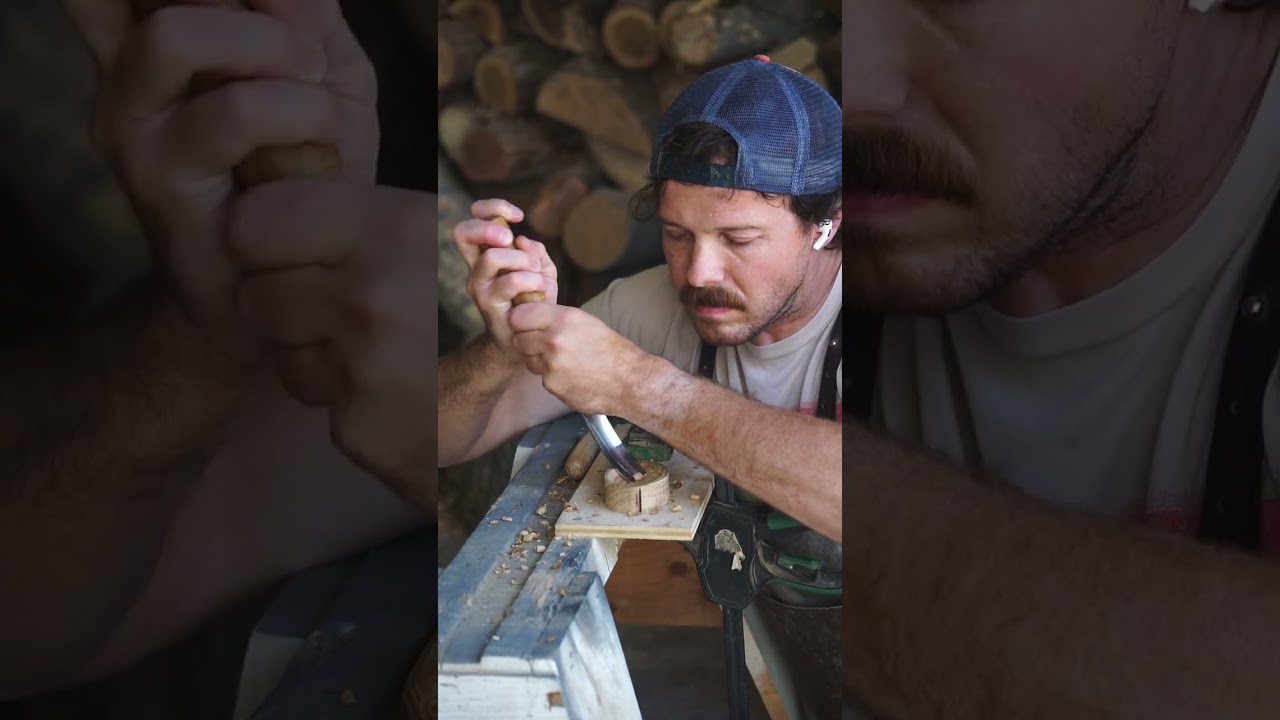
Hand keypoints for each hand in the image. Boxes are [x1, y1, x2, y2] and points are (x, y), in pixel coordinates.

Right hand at [61, 0, 378, 362]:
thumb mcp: (322, 74)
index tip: (279, 17)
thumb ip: (303, 11)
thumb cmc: (307, 170)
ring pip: (179, 34)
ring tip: (317, 100)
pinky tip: (322, 146)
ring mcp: (130, 125)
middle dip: (260, 9)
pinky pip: (234, 112)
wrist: (291, 286)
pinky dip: (301, 114)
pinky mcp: (159, 181)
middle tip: (306, 54)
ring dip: (278, 54)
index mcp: (154, 35)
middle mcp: (124, 71)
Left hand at [227, 180, 435, 504]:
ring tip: (348, 339)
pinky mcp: (359, 412)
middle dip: (274, 298)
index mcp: (394, 228)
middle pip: (252, 288)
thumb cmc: (434, 297)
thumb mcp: (409, 230)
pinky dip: (320, 381)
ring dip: (295, 343)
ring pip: (271, 343)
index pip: (254, 221)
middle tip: (322, 304)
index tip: (287, 251)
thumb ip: (340, 208)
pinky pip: (298, 382)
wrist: (484, 389)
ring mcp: (366, 358)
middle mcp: (378, 290)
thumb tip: (249, 171)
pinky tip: (361, 377)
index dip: (260, 239)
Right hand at [451, 199, 558, 358]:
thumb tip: (524, 241)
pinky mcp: (490, 306)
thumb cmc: (535, 302)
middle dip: (490, 226)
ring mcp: (480, 287)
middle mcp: (476, 268)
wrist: (531, 339)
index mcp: (486, 254)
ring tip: (536, 273)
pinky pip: (509, 283)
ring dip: (521, 260)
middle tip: (510, 239)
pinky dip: (531, 280)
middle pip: (462, 232)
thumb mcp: (542, 272)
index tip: (518, 216)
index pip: (474, 218)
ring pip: (491, 257)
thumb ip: (537, 252)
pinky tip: (541, 289)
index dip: (492, 207)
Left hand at [509, 304, 651, 415]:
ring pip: (528, 359)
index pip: (520, 315)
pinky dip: (552, 377)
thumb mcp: (585, 322)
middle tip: (544, 345)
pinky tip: (571, 375)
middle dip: (528, 342)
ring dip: (538, 360)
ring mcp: (551, 365)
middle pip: (518, 338)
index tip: (528, 324)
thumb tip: (529, 315)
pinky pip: (541, 377)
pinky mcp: (552, 385)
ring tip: (563, 361)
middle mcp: (553, 340)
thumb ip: (555, 318)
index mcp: (563, 319)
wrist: (629, 381)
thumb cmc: (611, 350)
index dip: (522, 320)